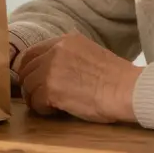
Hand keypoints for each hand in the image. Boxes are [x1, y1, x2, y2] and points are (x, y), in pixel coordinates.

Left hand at [14, 32, 141, 123]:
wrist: (128, 90)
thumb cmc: (117, 78)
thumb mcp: (90, 54)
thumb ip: (69, 57)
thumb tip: (54, 70)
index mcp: (66, 40)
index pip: (32, 52)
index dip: (30, 69)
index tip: (34, 81)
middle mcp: (55, 50)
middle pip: (26, 68)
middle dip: (31, 84)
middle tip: (41, 97)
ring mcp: (51, 68)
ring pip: (28, 86)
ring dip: (36, 98)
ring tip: (51, 106)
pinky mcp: (51, 88)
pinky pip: (35, 102)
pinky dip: (42, 109)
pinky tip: (56, 112)